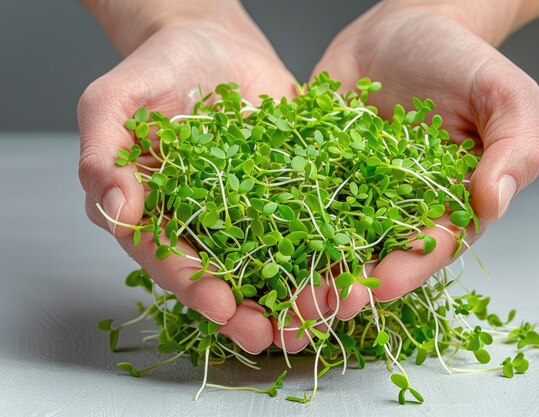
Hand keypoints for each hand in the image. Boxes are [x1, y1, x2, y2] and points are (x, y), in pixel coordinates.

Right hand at [78, 1, 296, 353]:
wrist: (212, 42)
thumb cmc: (156, 68)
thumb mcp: (115, 102)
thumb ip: (103, 154)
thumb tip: (113, 210)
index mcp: (155, 211)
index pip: (168, 257)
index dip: (192, 284)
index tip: (220, 306)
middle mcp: (201, 220)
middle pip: (221, 274)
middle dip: (246, 310)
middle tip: (272, 336)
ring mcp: (247, 208)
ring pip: (267, 260)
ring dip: (289, 294)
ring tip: (314, 317)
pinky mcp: (286, 190)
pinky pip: (306, 222)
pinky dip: (326, 247)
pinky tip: (345, 269)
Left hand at [303, 1, 538, 311]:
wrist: (405, 26)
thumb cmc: (460, 58)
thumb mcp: (504, 94)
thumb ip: (514, 147)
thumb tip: (494, 201)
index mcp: (447, 202)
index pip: (430, 247)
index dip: (407, 270)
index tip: (380, 285)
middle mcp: (398, 205)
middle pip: (374, 255)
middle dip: (348, 284)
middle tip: (320, 306)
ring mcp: (353, 189)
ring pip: (330, 237)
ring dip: (306, 268)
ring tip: (282, 293)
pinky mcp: (317, 168)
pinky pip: (296, 195)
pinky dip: (276, 219)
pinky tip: (253, 239)